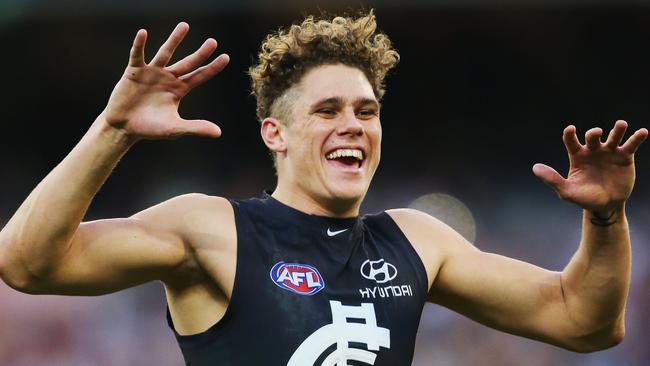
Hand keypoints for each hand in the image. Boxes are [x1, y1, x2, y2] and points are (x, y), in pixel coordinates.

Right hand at [101, 22, 228, 140]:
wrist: (124, 127)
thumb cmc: (150, 128)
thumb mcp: (175, 128)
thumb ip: (195, 128)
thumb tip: (218, 133)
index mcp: (179, 89)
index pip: (199, 76)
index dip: (212, 68)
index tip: (226, 57)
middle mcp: (168, 77)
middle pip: (188, 63)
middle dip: (200, 53)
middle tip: (213, 41)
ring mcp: (152, 72)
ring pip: (165, 52)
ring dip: (175, 40)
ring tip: (185, 26)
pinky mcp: (134, 71)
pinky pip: (137, 55)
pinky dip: (139, 45)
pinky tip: (143, 33)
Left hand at [533, 120, 647, 214]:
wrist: (606, 206)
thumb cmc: (584, 197)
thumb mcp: (566, 191)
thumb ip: (552, 179)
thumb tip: (535, 167)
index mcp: (577, 156)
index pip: (571, 141)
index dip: (570, 134)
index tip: (570, 129)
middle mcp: (593, 151)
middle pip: (592, 136)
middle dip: (593, 133)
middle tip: (595, 133)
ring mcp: (609, 152)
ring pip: (613, 136)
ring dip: (617, 129)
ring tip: (621, 124)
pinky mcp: (625, 157)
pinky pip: (631, 144)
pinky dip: (637, 137)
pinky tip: (643, 132)